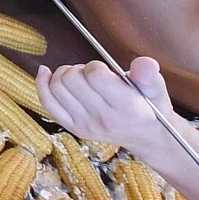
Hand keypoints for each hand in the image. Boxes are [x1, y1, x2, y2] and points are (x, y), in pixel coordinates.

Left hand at [35, 56, 172, 153]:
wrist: (146, 136)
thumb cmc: (150, 106)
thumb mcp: (156, 88)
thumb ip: (148, 74)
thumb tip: (145, 63)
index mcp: (126, 107)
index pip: (95, 75)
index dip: (96, 67)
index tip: (105, 71)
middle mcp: (104, 118)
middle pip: (71, 79)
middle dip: (79, 69)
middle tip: (92, 75)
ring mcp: (86, 125)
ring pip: (56, 87)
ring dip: (64, 74)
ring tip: (80, 78)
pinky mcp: (74, 128)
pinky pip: (48, 103)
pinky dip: (42, 84)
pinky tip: (45, 72)